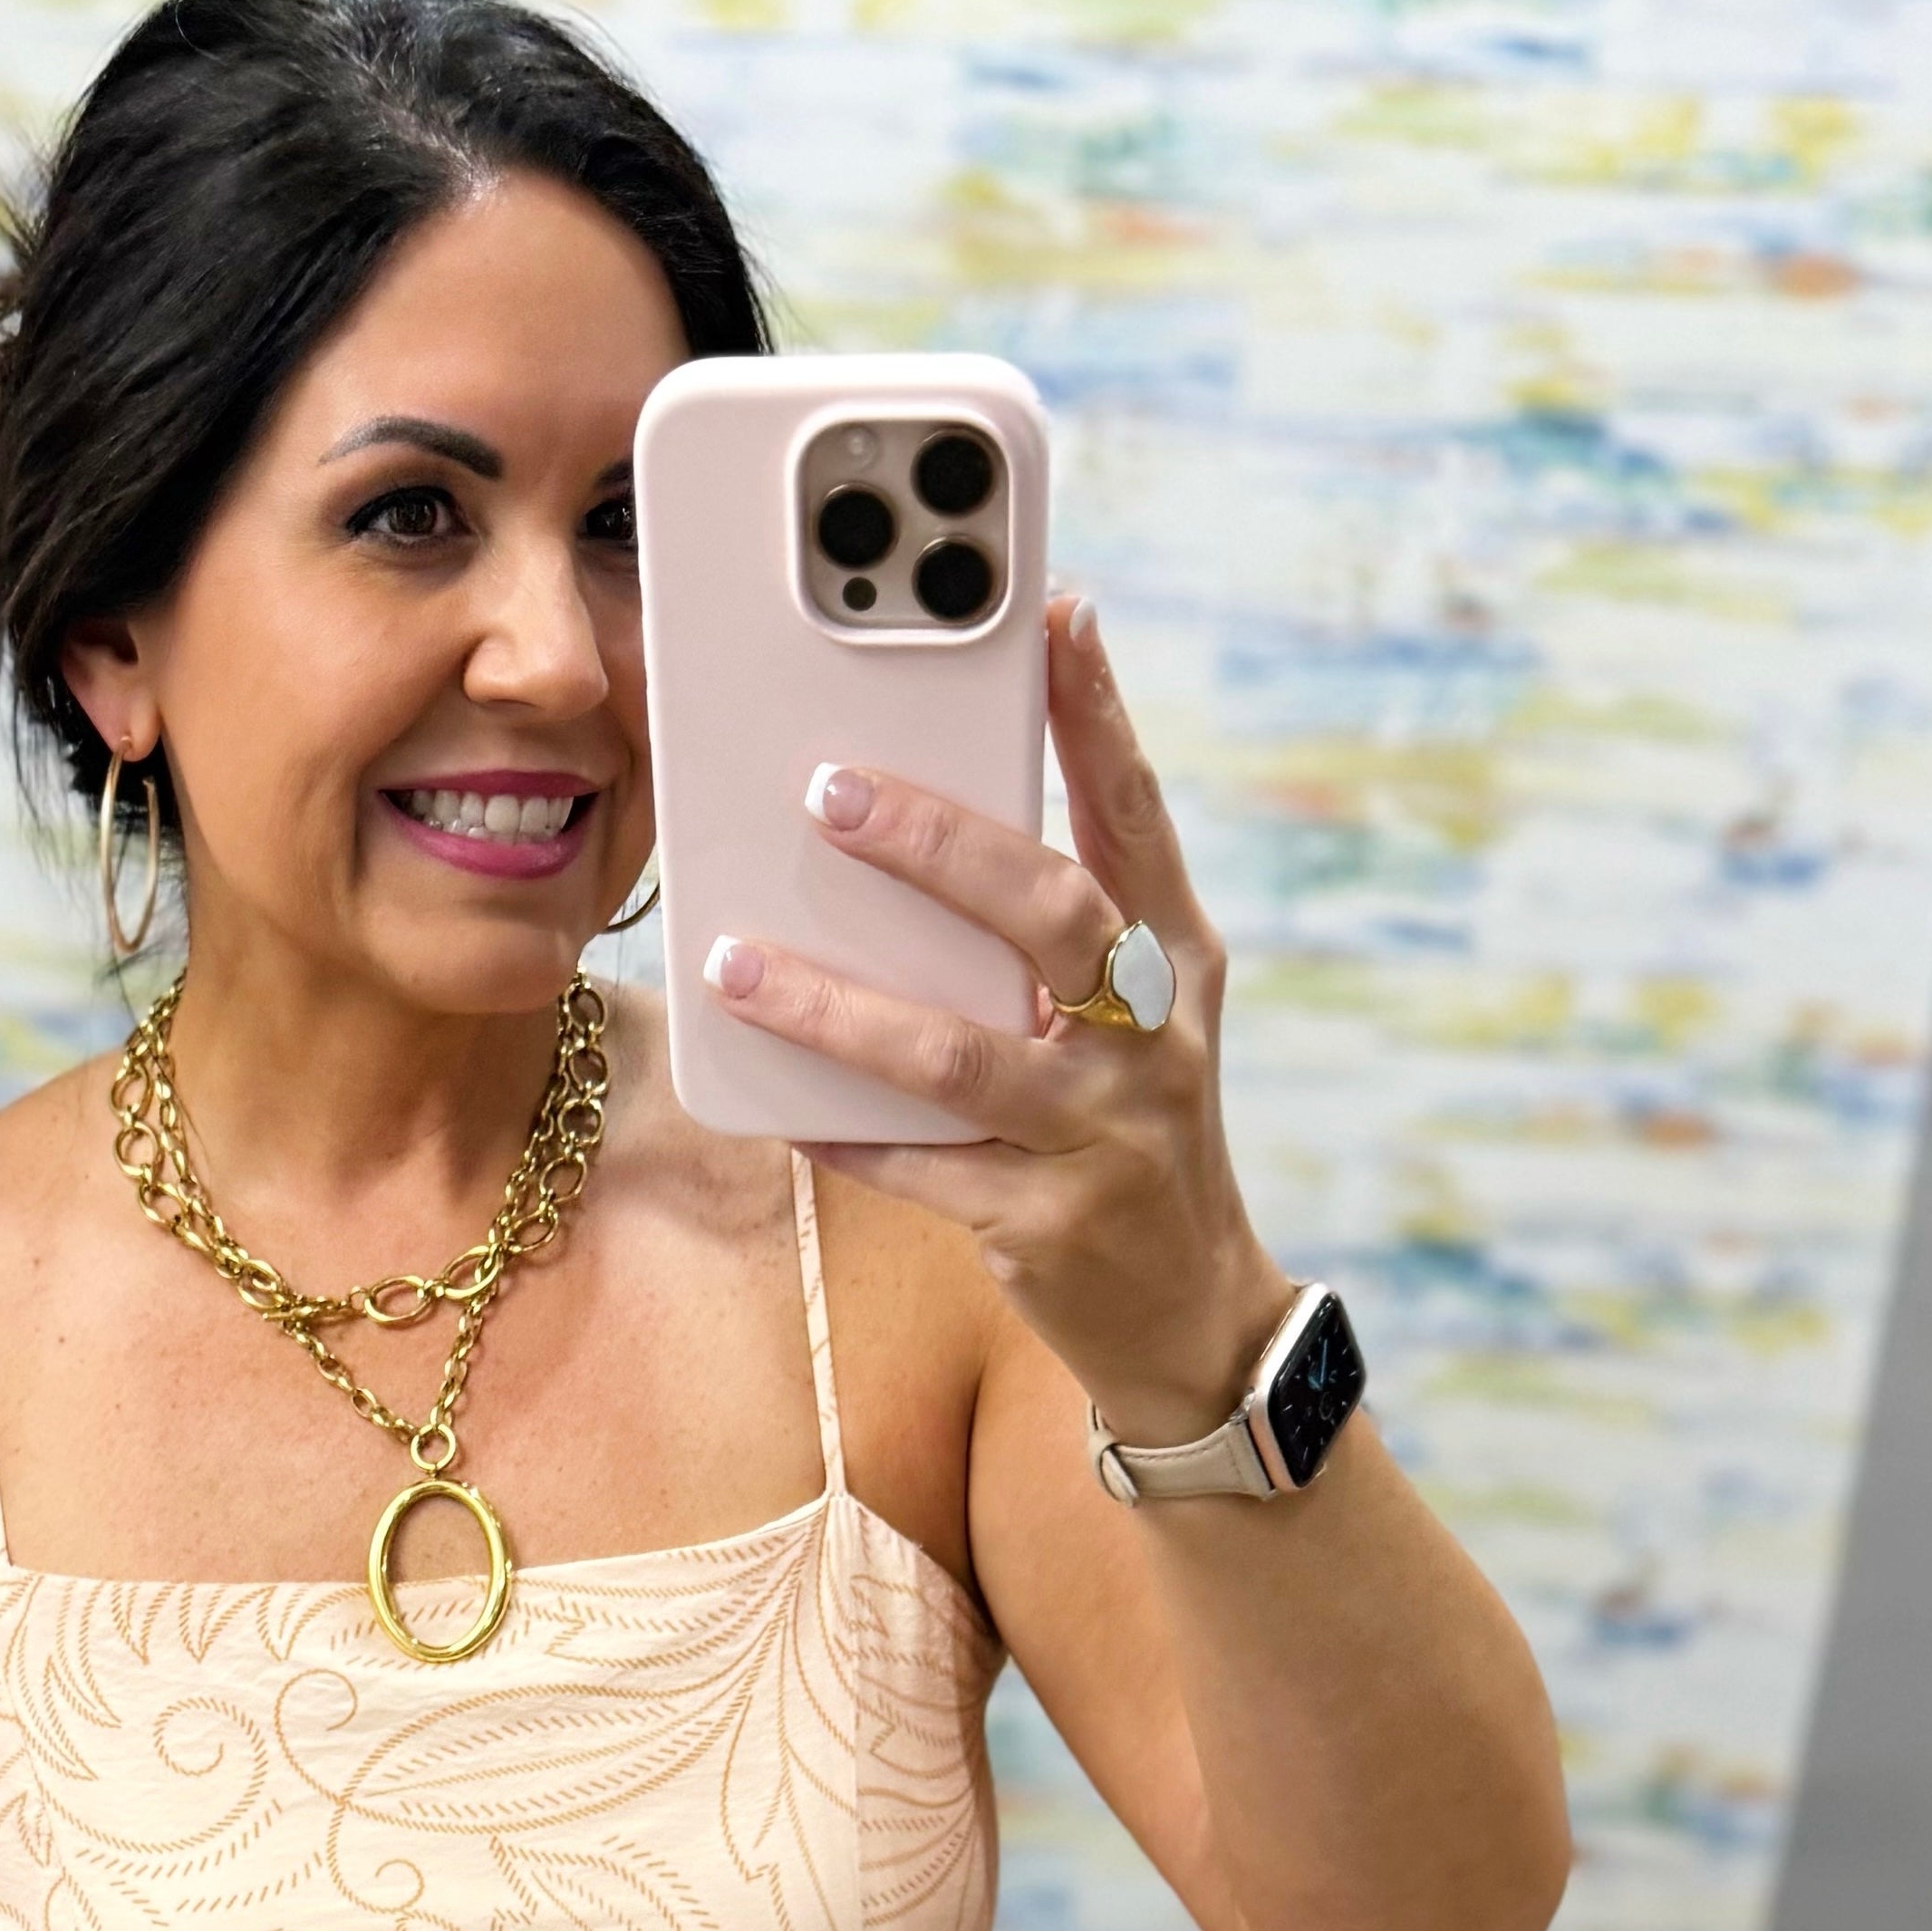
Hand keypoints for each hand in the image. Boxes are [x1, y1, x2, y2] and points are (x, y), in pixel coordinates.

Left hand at [697, 590, 1289, 1445]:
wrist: (1190, 1316)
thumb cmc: (1128, 1135)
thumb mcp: (1129, 1022)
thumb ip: (1057, 931)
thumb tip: (931, 817)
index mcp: (1175, 964)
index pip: (1137, 818)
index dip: (1099, 716)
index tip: (1056, 614)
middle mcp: (1150, 1039)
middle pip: (1050, 915)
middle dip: (941, 846)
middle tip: (830, 790)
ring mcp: (1102, 1136)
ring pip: (959, 1054)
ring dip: (841, 1007)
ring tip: (741, 964)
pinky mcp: (1044, 1226)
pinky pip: (921, 1169)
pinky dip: (844, 1134)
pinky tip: (774, 1101)